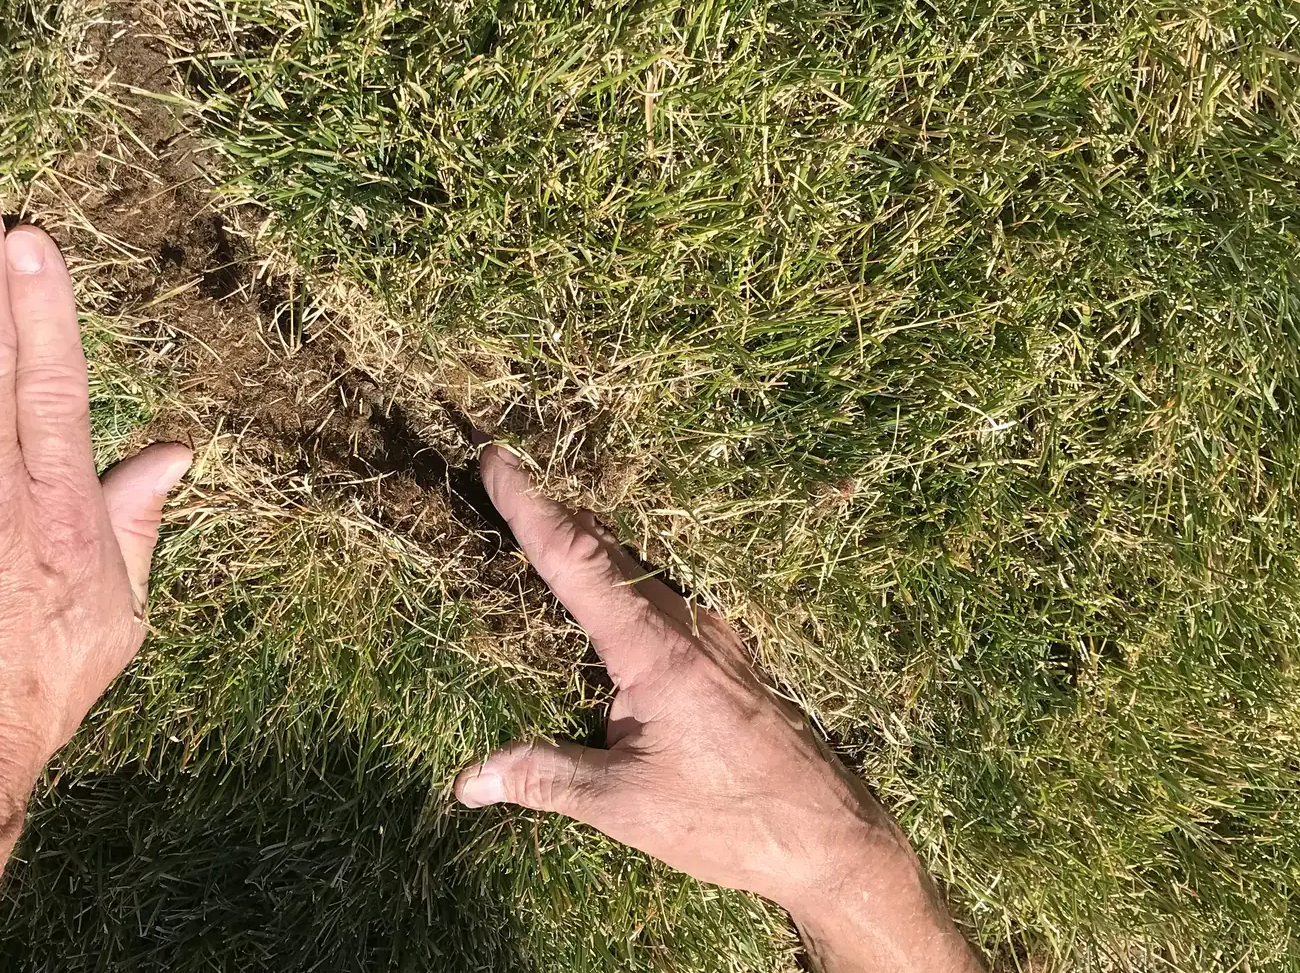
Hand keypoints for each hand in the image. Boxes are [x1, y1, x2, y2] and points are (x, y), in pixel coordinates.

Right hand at [454, 447, 980, 972]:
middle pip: (607, 550)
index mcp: (656, 651)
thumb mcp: (626, 806)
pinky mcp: (726, 660)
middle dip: (552, 509)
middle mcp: (687, 628)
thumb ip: (546, 778)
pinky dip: (620, 581)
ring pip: (638, 572)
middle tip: (503, 473)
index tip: (497, 460)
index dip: (531, 509)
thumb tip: (468, 781)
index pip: (578, 562)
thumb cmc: (733, 821)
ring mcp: (713, 639)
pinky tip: (605, 596)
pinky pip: (661, 600)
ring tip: (541, 520)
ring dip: (588, 541)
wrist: (831, 838)